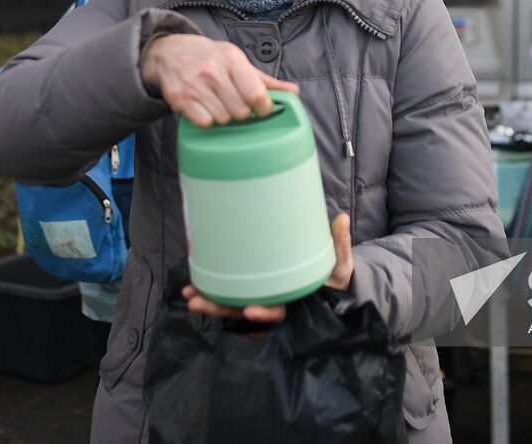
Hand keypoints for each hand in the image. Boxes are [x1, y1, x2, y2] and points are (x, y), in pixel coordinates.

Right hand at [141, 34, 297, 127]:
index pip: (256, 93)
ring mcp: (195, 85)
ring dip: (224, 117)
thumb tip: (293, 92)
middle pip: (240, 111)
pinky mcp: (179, 99)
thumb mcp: (236, 60)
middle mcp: (213, 71)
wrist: (168, 52)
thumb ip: (264, 80)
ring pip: (223, 119)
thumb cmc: (209, 57)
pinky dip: (207, 120)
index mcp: (232, 59)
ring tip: (218, 103)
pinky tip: (204, 108)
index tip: (261, 109)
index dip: (263, 108)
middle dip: (242, 113)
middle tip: (235, 104)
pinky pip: (204, 122)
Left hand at [184, 213, 353, 322]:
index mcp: (295, 300)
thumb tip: (342, 218)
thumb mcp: (341, 264)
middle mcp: (275, 302)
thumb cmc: (335, 278)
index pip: (278, 311)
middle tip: (196, 301)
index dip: (263, 313)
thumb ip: (340, 244)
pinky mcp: (253, 289)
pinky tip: (196, 281)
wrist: (331, 286)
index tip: (249, 310)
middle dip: (220, 307)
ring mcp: (262, 297)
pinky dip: (215, 287)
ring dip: (210, 300)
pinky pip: (232, 293)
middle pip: (245, 311)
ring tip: (189, 293)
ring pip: (233, 303)